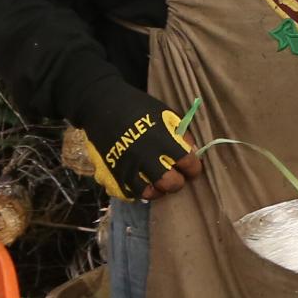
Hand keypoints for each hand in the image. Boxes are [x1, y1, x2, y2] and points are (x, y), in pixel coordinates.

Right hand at [83, 93, 197, 200]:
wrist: (103, 105)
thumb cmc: (138, 106)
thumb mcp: (166, 114)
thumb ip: (181, 133)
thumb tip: (192, 152)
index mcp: (163, 139)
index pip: (188, 163)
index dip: (194, 169)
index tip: (192, 168)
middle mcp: (147, 155)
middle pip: (170, 182)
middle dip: (178, 182)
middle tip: (176, 177)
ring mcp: (130, 165)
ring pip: (150, 192)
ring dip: (159, 190)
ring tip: (160, 183)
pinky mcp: (115, 171)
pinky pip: (130, 191)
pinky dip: (140, 191)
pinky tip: (144, 183)